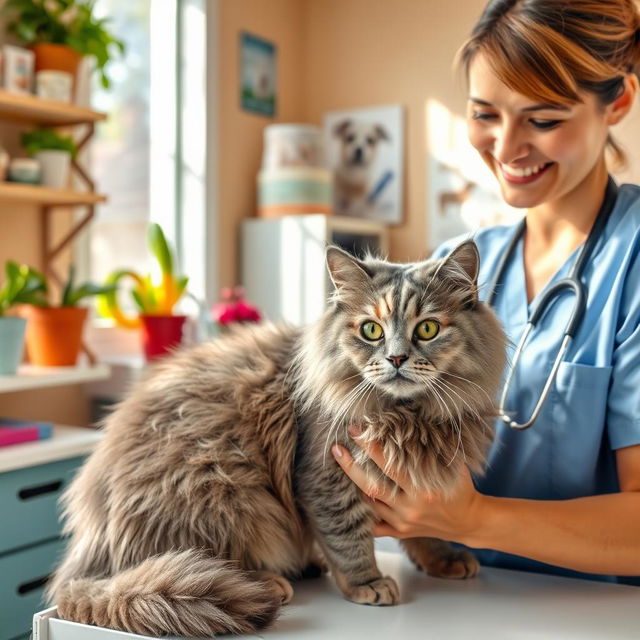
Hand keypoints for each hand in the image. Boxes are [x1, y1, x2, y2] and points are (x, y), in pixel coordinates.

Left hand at [332, 427, 485, 543]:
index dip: (369, 447)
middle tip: (336, 448)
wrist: (469, 521)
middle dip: (350, 467)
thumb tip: (412, 421)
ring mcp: (403, 522)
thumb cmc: (460, 487)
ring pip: (369, 505)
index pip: (388, 465)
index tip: (355, 430)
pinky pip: (374, 528)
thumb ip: (433, 449)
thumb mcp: (451, 465)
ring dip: (353, 486)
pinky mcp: (401, 533)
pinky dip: (361, 517)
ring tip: (340, 467)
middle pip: (371, 487)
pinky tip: (349, 501)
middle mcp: (410, 508)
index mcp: (422, 490)